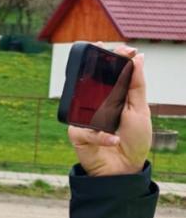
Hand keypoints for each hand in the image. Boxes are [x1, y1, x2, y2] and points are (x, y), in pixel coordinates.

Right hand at [69, 47, 150, 176]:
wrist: (125, 169)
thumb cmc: (133, 140)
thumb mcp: (140, 110)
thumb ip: (137, 85)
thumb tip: (138, 57)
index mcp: (114, 95)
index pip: (111, 72)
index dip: (115, 57)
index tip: (124, 47)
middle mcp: (97, 103)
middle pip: (92, 79)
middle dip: (98, 64)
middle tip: (105, 51)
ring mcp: (85, 116)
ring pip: (83, 99)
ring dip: (96, 99)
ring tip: (108, 101)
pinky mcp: (77, 132)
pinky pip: (86, 128)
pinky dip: (101, 135)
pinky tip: (113, 139)